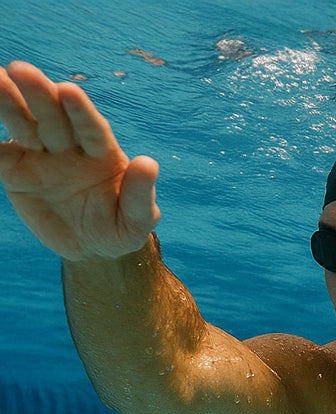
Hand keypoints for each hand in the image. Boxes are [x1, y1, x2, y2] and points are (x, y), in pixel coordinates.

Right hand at [0, 62, 159, 259]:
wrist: (91, 248)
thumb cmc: (119, 228)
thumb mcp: (136, 221)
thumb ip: (140, 195)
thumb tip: (149, 163)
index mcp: (101, 152)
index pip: (91, 128)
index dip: (80, 111)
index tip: (69, 91)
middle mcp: (69, 145)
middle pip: (54, 117)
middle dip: (40, 95)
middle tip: (22, 71)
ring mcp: (39, 153)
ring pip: (23, 122)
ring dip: (8, 101)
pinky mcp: (14, 167)